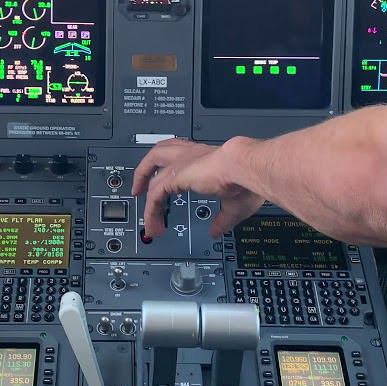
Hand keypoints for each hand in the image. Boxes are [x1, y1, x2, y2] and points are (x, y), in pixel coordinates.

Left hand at [132, 137, 265, 238]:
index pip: (183, 158)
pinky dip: (150, 209)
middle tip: (139, 187)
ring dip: (143, 190)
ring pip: (152, 174)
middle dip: (146, 169)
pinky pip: (154, 194)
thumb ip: (222, 219)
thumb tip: (215, 232)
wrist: (246, 167)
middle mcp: (190, 157)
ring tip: (141, 210)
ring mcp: (180, 164)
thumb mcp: (234, 205)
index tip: (170, 185)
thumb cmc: (247, 179)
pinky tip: (151, 222)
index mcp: (206, 159)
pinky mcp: (174, 176)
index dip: (174, 170)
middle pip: (159, 153)